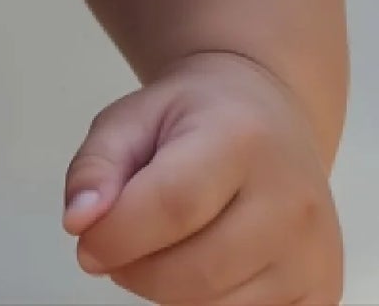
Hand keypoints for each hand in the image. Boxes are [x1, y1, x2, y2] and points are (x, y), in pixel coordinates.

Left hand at [63, 50, 342, 302]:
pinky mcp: (324, 291)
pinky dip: (204, 305)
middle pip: (197, 270)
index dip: (118, 234)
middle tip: (113, 249)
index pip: (172, 205)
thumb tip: (78, 222)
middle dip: (135, 270)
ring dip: (165, 292)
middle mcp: (292, 201)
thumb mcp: (130, 118)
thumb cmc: (190, 117)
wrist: (266, 116)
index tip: (83, 243)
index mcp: (240, 139)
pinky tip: (192, 267)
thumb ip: (95, 165)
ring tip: (153, 252)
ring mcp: (315, 253)